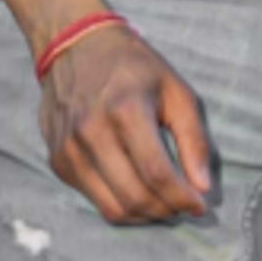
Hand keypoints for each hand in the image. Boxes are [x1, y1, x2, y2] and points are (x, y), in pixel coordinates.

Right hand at [43, 20, 216, 221]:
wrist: (73, 45)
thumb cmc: (134, 67)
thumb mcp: (176, 91)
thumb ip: (194, 140)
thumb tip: (203, 189)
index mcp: (125, 110)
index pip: (156, 173)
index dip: (182, 198)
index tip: (200, 206)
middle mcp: (91, 133)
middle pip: (134, 197)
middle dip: (167, 211)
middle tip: (183, 206)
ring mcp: (69, 150)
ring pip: (113, 209)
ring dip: (145, 215)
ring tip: (163, 203)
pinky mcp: (58, 161)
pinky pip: (94, 200)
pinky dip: (121, 204)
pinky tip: (136, 188)